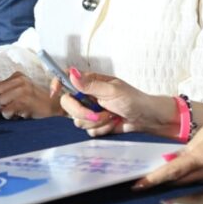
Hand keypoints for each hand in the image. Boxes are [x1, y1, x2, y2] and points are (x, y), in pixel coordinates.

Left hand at [0, 71, 62, 119]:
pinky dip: (10, 116)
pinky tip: (21, 113)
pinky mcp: (24, 101)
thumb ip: (2, 101)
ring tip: (17, 111)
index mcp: (16, 76)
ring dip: (4, 112)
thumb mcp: (18, 98)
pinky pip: (6, 111)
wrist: (56, 108)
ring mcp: (22, 90)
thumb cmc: (36, 104)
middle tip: (4, 111)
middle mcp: (19, 80)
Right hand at [59, 68, 174, 136]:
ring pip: (78, 120)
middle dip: (82, 112)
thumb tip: (71, 72)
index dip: (57, 84)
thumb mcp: (112, 90)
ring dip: (97, 121)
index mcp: (90, 82)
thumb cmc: (133, 100)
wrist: (146, 119)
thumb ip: (90, 85)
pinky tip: (113, 123)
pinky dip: (102, 129)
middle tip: (98, 113)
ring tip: (112, 116)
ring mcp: (90, 111)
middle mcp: (87, 96)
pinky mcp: (96, 125)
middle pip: (67, 104)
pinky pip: (88, 131)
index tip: (56, 91)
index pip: (66, 79)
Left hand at [134, 120, 202, 188]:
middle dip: (160, 180)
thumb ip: (189, 146)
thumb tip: (172, 157)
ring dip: (173, 178)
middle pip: (177, 180)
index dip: (154, 178)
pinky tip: (183, 168)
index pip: (173, 171)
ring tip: (159, 172)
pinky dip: (188, 175)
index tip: (140, 184)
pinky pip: (199, 179)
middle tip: (143, 178)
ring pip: (187, 181)